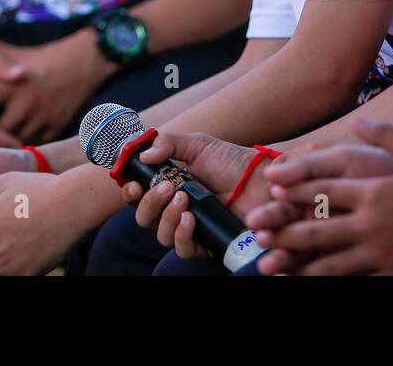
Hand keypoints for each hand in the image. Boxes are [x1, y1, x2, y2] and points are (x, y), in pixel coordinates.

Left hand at [0, 32, 112, 144]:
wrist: (86, 62)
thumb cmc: (45, 58)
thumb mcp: (19, 54)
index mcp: (13, 84)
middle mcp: (27, 100)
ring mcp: (43, 114)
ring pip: (17, 138)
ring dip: (7, 140)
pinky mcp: (57, 124)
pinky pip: (37, 141)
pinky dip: (27, 142)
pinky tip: (22, 140)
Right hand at [118, 132, 266, 258]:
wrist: (262, 177)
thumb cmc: (231, 161)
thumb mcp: (199, 145)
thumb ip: (169, 144)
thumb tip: (143, 155)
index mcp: (169, 186)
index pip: (138, 196)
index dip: (130, 192)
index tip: (133, 184)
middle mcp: (176, 209)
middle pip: (144, 217)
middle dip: (150, 202)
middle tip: (167, 186)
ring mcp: (191, 228)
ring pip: (161, 235)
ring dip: (166, 217)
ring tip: (185, 198)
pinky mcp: (206, 242)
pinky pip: (183, 250)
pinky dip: (181, 235)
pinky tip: (190, 218)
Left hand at [248, 118, 392, 275]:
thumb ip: (384, 132)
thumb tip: (355, 119)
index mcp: (376, 192)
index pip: (324, 190)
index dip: (294, 187)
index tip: (271, 186)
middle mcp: (373, 224)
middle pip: (317, 229)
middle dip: (283, 230)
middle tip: (256, 230)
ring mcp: (382, 251)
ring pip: (330, 263)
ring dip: (296, 264)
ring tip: (270, 266)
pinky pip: (356, 281)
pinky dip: (329, 283)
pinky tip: (312, 283)